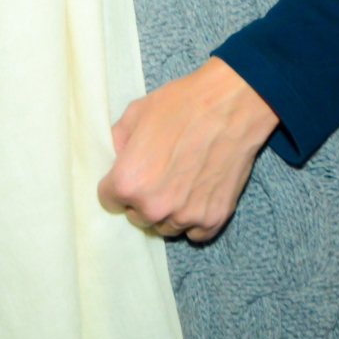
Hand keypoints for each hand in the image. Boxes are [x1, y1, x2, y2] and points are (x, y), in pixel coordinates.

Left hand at [97, 56, 278, 242]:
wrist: (229, 105)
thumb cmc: (181, 104)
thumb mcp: (135, 113)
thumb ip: (118, 142)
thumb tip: (116, 158)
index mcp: (128, 182)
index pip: (108, 200)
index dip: (116, 185)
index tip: (130, 174)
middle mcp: (155, 207)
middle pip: (137, 217)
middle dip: (142, 199)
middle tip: (158, 175)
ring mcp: (186, 216)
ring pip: (166, 227)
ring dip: (168, 211)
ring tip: (180, 183)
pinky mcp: (214, 218)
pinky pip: (195, 233)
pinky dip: (194, 220)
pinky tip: (197, 196)